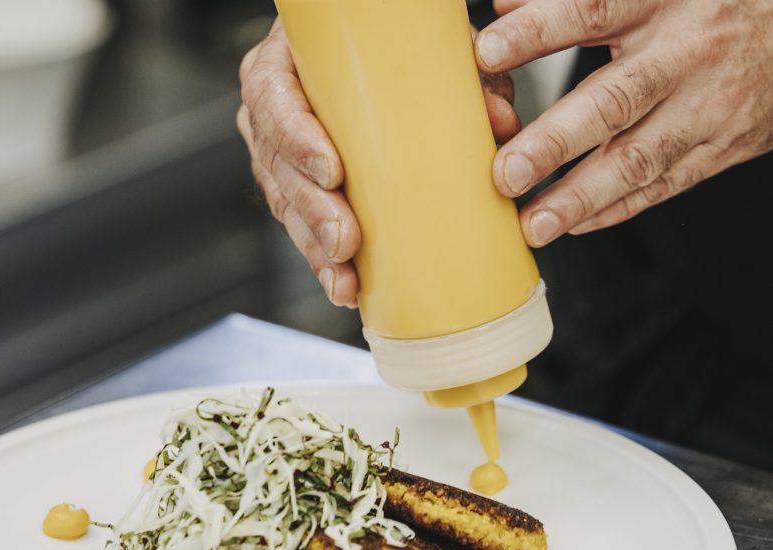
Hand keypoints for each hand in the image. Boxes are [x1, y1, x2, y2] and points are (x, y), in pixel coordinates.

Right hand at [238, 19, 521, 306]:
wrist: (356, 53)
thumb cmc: (377, 44)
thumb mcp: (411, 41)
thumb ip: (454, 70)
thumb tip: (499, 120)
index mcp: (285, 62)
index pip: (274, 98)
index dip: (297, 138)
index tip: (332, 171)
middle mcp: (273, 108)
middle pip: (278, 165)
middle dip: (313, 210)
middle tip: (345, 240)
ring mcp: (277, 151)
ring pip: (286, 205)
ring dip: (316, 248)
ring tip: (345, 280)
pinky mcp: (293, 185)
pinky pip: (300, 224)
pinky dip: (323, 259)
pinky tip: (345, 285)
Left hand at [476, 0, 772, 245]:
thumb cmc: (708, 5)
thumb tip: (505, 6)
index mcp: (663, 0)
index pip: (594, 9)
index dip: (539, 31)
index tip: (487, 52)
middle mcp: (685, 55)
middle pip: (614, 100)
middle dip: (555, 141)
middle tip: (506, 171)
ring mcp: (705, 107)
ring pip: (639, 158)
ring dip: (581, 197)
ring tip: (533, 224)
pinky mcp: (720, 148)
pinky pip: (663, 186)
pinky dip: (616, 209)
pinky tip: (574, 225)